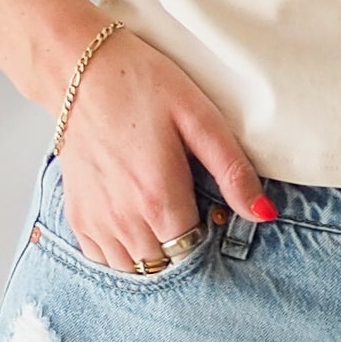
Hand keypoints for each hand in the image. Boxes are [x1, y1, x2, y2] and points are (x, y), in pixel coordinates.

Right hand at [51, 26, 276, 271]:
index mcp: (159, 199)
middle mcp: (124, 221)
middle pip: (167, 267)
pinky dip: (123, 253)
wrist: (79, 70)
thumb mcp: (198, 116)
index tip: (213, 216)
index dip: (211, 239)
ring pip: (135, 271)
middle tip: (192, 214)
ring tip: (164, 218)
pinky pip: (104, 261)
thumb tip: (263, 214)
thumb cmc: (141, 84)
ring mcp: (97, 222)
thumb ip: (232, 170)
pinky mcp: (77, 217)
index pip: (196, 254)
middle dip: (185, 250)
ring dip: (155, 255)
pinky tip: (137, 223)